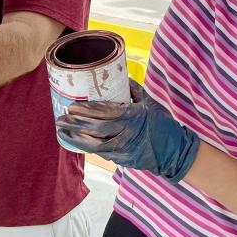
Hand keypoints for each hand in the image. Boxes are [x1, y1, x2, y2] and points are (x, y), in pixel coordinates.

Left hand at [56, 80, 198, 181]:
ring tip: (62, 132)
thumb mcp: (149, 102)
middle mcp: (127, 133)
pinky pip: (102, 153)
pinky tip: (76, 142)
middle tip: (61, 118)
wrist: (176, 152)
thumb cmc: (163, 124)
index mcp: (134, 116)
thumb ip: (133, 90)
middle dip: (76, 124)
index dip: (88, 110)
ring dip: (76, 138)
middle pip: (97, 129)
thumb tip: (120, 76)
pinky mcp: (124, 161)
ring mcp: (125, 150)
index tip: (73, 106)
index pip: (106, 112)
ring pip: (95, 145)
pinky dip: (88, 147)